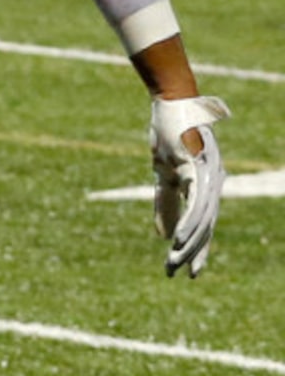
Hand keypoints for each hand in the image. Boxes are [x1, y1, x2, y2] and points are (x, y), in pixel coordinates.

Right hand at [150, 94, 229, 275]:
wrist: (175, 99)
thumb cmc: (169, 131)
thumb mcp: (163, 169)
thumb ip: (165, 202)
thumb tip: (163, 235)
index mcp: (206, 187)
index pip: (204, 225)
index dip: (199, 250)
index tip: (190, 273)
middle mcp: (212, 184)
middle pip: (206, 227)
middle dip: (194, 253)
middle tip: (182, 276)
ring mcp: (206, 177)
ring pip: (202, 219)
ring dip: (189, 244)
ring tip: (176, 262)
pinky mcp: (196, 168)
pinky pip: (194, 203)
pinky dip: (187, 222)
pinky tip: (178, 239)